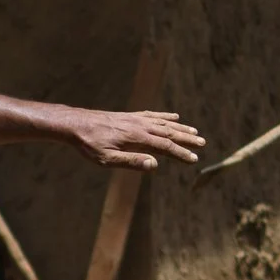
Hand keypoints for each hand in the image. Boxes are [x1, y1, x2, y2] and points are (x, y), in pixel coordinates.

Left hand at [70, 110, 204, 170]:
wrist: (77, 124)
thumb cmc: (90, 144)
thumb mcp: (108, 159)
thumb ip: (132, 161)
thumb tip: (155, 165)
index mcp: (137, 137)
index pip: (165, 146)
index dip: (181, 153)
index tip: (194, 159)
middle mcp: (140, 126)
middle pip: (169, 132)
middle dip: (187, 139)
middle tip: (203, 143)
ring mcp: (136, 119)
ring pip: (164, 123)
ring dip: (180, 127)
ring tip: (194, 131)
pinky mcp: (130, 116)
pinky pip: (153, 115)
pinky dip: (165, 116)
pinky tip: (174, 116)